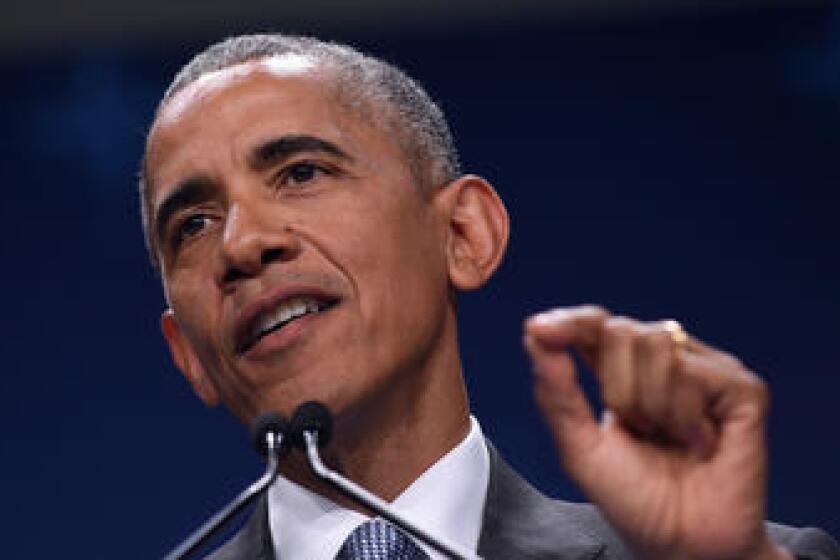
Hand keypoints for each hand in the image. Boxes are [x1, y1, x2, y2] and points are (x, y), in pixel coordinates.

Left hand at [524, 305, 790, 559]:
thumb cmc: (635, 501)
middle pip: (620, 330)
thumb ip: (556, 390)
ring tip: (669, 438)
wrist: (682, 546)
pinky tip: (699, 442)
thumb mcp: (579, 446)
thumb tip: (535, 334)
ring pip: (657, 344)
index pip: (594, 325)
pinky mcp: (741, 389)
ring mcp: (705, 372)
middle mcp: (664, 362)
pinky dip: (684, 415)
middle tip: (639, 430)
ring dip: (650, 404)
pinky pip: (693, 372)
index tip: (541, 329)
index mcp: (622, 371)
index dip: (570, 322)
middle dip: (616, 388)